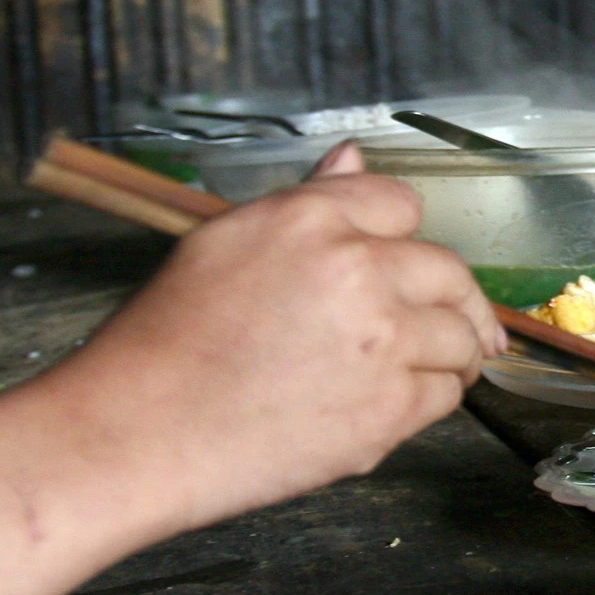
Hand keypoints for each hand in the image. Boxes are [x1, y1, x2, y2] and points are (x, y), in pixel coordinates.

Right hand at [44, 142, 504, 530]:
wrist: (134, 436)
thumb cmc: (164, 345)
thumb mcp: (222, 245)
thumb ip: (306, 203)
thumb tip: (354, 158)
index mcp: (308, 221)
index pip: (401, 205)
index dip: (400, 238)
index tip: (402, 265)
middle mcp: (355, 271)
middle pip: (448, 271)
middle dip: (450, 299)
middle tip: (442, 323)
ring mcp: (380, 341)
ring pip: (460, 336)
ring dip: (449, 353)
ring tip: (417, 369)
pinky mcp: (388, 408)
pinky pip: (445, 395)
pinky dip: (428, 399)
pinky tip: (390, 403)